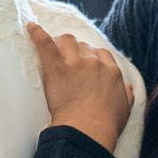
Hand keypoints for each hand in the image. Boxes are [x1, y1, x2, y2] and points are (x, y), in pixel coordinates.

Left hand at [27, 22, 130, 151]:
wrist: (88, 131)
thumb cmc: (106, 125)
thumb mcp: (124, 108)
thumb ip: (126, 95)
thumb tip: (127, 87)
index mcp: (111, 71)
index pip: (101, 54)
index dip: (92, 57)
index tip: (86, 64)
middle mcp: (94, 62)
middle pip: (84, 47)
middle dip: (76, 52)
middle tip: (67, 62)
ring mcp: (75, 63)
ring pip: (67, 41)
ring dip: (61, 44)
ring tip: (53, 51)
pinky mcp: (56, 67)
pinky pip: (45, 43)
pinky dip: (37, 33)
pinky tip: (31, 27)